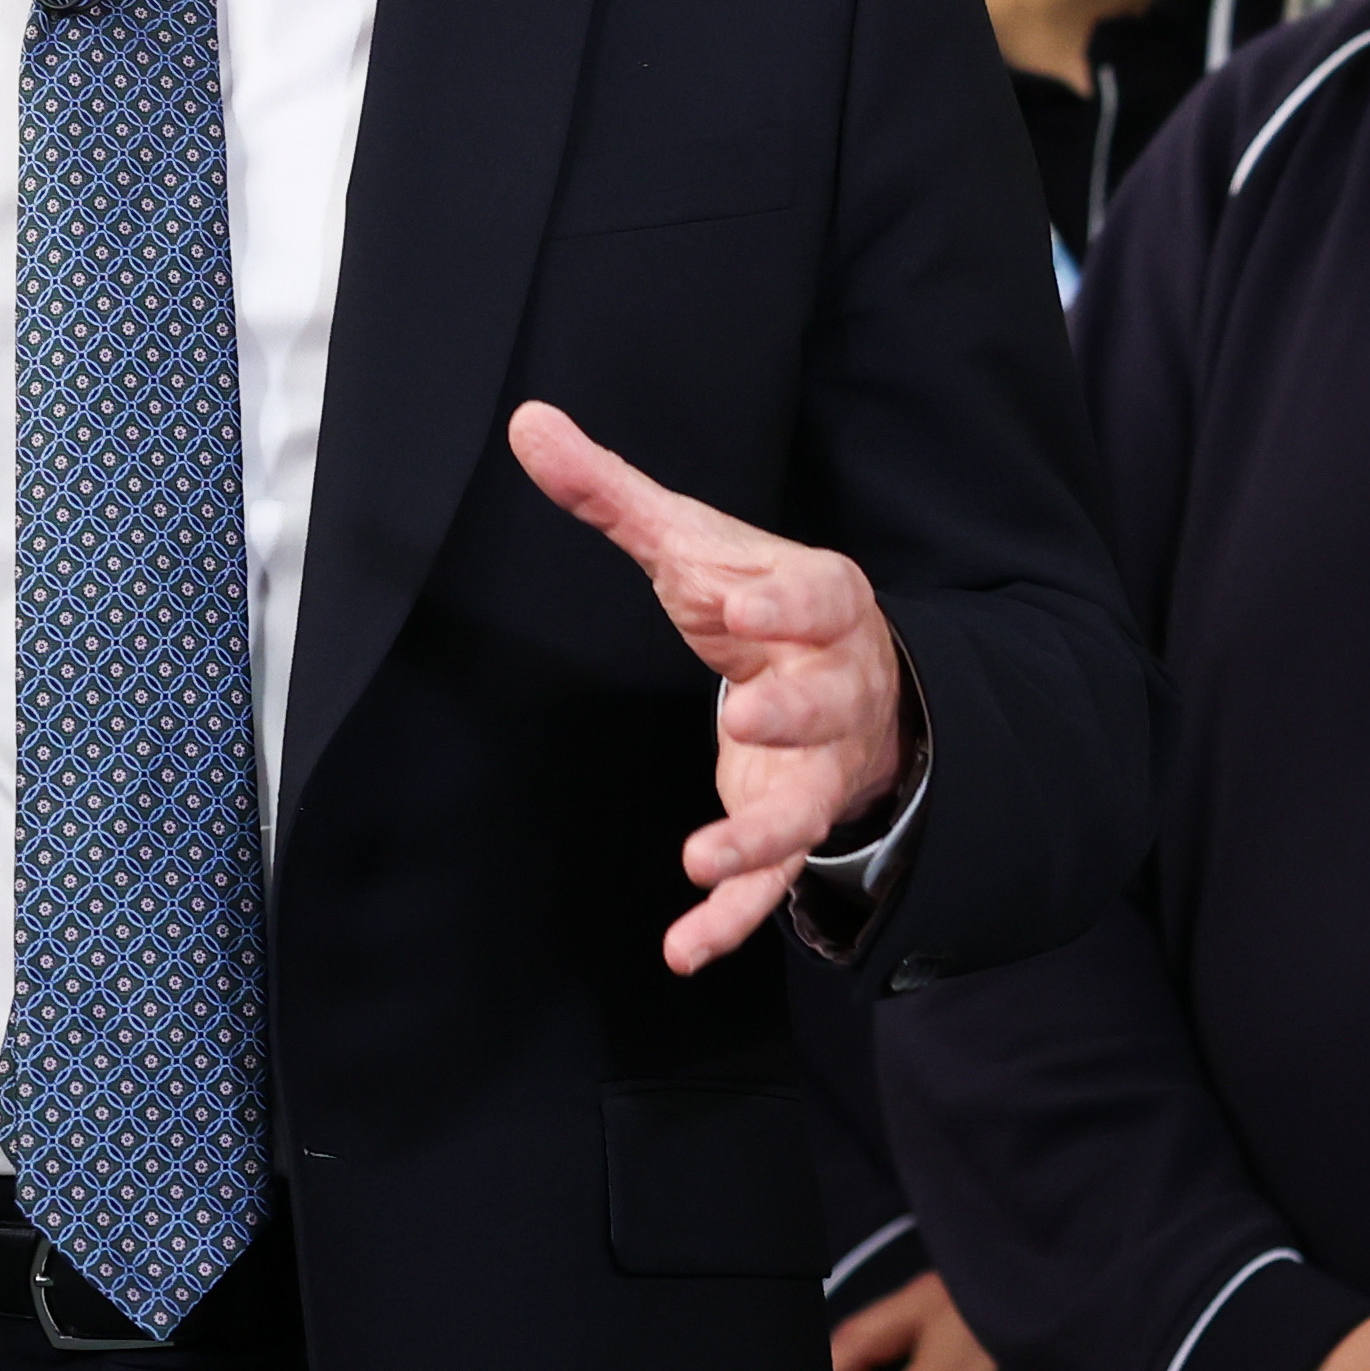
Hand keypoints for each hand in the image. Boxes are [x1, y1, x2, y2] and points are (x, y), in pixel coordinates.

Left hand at [504, 404, 919, 972]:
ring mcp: (818, 766)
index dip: (784, 601)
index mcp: (821, 604)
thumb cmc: (759, 601)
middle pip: (825, 705)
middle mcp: (835, 688)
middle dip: (792, 712)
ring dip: (760, 839)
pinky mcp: (790, 822)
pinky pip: (772, 882)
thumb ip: (611, 493)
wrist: (843, 675)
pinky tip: (683, 947)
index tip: (741, 602)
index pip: (816, 595)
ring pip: (803, 810)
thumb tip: (526, 422)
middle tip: (744, 712)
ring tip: (702, 862)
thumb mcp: (692, 543)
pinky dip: (733, 916)